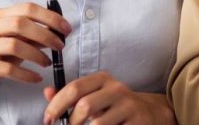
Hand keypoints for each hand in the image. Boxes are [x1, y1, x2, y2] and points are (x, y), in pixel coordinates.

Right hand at [0, 3, 70, 100]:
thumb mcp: (14, 43)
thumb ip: (32, 37)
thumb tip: (57, 33)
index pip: (27, 8)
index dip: (49, 17)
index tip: (66, 29)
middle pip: (20, 23)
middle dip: (45, 34)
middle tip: (60, 47)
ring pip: (14, 44)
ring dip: (36, 55)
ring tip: (48, 63)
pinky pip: (6, 68)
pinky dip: (25, 74)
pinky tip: (36, 78)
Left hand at [41, 72, 171, 124]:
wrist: (151, 113)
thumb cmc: (114, 105)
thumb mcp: (94, 95)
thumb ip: (70, 95)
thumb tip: (47, 92)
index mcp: (103, 79)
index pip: (74, 88)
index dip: (56, 105)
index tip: (48, 120)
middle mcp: (117, 89)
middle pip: (85, 106)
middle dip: (70, 122)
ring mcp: (129, 107)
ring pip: (97, 124)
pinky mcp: (137, 123)